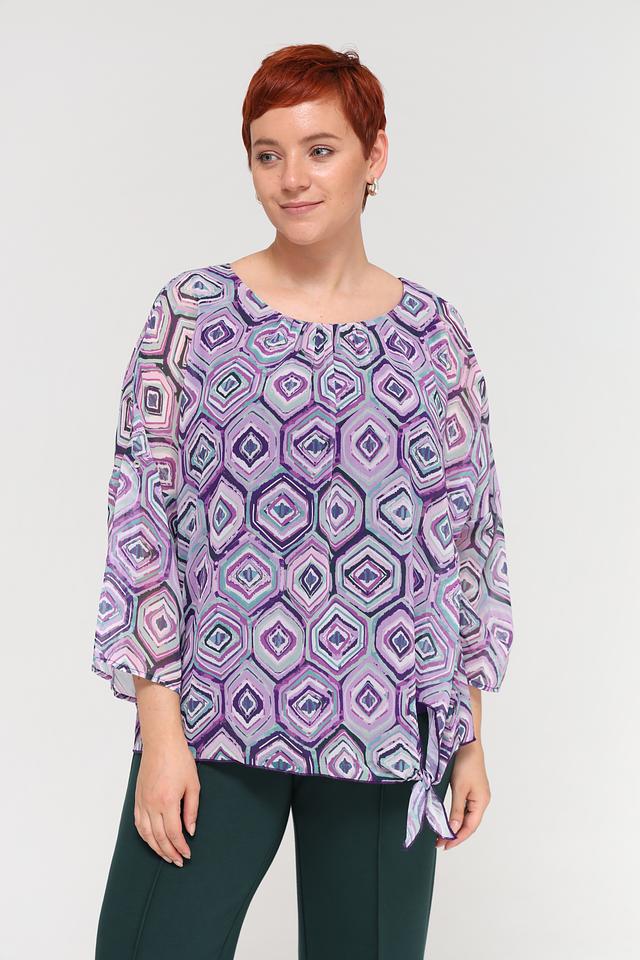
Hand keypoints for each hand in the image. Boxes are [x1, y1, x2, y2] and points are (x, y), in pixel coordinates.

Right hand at [134, 734, 199, 866]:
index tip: (187, 854)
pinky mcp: (138, 798)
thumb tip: (190, 830)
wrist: (161, 744)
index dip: (180, 847)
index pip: (173, 833)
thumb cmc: (179, 760)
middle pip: (159, 837)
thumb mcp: (193, 784)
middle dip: (169, 852)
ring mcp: (143, 802)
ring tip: (166, 856)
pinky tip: (151, 841)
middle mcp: (152, 805)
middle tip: (178, 861)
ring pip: (146, 834)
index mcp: (168, 802)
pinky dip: (144, 836)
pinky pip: (138, 823)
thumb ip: (192, 810)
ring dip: (156, 848)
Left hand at [436, 740, 490, 850]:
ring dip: (456, 827)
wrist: (468, 743)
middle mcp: (482, 800)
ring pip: (468, 817)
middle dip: (456, 835)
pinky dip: (458, 816)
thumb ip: (456, 810)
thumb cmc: (465, 763)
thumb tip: (454, 830)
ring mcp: (478, 795)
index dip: (458, 838)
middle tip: (440, 843)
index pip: (470, 827)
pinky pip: (466, 808)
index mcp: (481, 802)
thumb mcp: (459, 789)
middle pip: (470, 824)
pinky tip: (450, 820)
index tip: (444, 846)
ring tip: (442, 834)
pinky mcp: (473, 789)